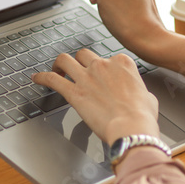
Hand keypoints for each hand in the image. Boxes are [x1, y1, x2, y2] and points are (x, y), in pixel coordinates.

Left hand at [32, 49, 159, 144]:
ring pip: (65, 59)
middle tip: (76, 70)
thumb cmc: (141, 116)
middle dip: (80, 62)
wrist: (131, 128)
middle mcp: (102, 66)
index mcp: (122, 63)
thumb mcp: (148, 97)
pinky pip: (52, 79)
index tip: (102, 75)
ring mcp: (86, 77)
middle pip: (84, 55)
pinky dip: (42, 77)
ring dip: (59, 63)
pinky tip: (37, 79)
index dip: (104, 67)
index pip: (109, 58)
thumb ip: (138, 90)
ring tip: (56, 69)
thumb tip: (138, 95)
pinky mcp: (73, 92)